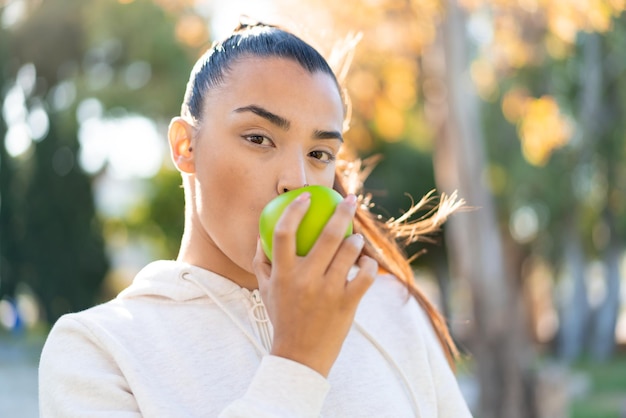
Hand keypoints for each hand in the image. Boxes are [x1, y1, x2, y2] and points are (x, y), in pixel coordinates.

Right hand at [252, 192, 377, 376]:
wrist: (299, 357)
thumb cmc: (282, 318)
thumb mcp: (264, 291)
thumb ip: (261, 261)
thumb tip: (262, 234)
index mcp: (282, 274)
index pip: (283, 232)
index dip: (295, 209)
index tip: (306, 196)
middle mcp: (305, 279)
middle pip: (326, 235)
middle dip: (342, 211)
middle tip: (350, 199)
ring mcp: (328, 291)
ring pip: (349, 251)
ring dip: (356, 239)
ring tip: (356, 238)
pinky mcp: (348, 303)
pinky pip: (365, 275)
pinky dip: (369, 265)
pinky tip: (367, 264)